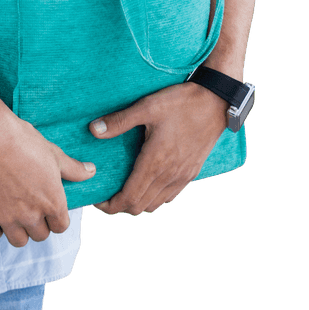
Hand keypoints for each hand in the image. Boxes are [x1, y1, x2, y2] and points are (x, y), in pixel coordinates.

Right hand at [0, 116, 95, 247]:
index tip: (48, 209)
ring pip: (18, 241)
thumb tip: (92, 171)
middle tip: (30, 208)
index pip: (60, 227)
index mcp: (53, 202)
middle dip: (38, 225)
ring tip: (14, 215)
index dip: (56, 218)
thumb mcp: (54, 154)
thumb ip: (74, 169)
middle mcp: (32, 215)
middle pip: (40, 236)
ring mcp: (7, 217)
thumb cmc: (26, 142)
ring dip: (18, 231)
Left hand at [89, 82, 228, 215]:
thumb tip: (93, 130)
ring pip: (155, 204)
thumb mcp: (147, 107)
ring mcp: (182, 177)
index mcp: (155, 163)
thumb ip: (119, 121)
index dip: (111, 205)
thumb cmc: (180, 103)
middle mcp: (169, 175)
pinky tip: (148, 183)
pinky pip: (170, 196)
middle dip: (121, 206)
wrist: (215, 102)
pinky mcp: (192, 173)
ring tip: (125, 190)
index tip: (98, 201)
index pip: (129, 198)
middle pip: (140, 206)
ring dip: (138, 202)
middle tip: (107, 195)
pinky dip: (155, 197)